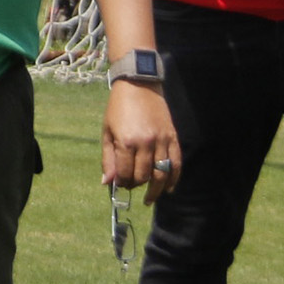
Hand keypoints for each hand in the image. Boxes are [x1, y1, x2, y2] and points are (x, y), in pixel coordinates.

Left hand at [102, 80, 178, 194]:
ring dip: (155, 190)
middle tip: (130, 186)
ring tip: (149, 199)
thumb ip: (108, 159)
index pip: (125, 174)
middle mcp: (145, 143)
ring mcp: (161, 141)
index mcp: (126, 142)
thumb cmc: (118, 108)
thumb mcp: (107, 132)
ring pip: (161, 174)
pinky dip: (173, 179)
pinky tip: (168, 189)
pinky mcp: (173, 137)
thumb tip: (107, 183)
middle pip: (143, 176)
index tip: (118, 184)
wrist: (139, 84)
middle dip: (135, 185)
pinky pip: (176, 163)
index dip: (121, 183)